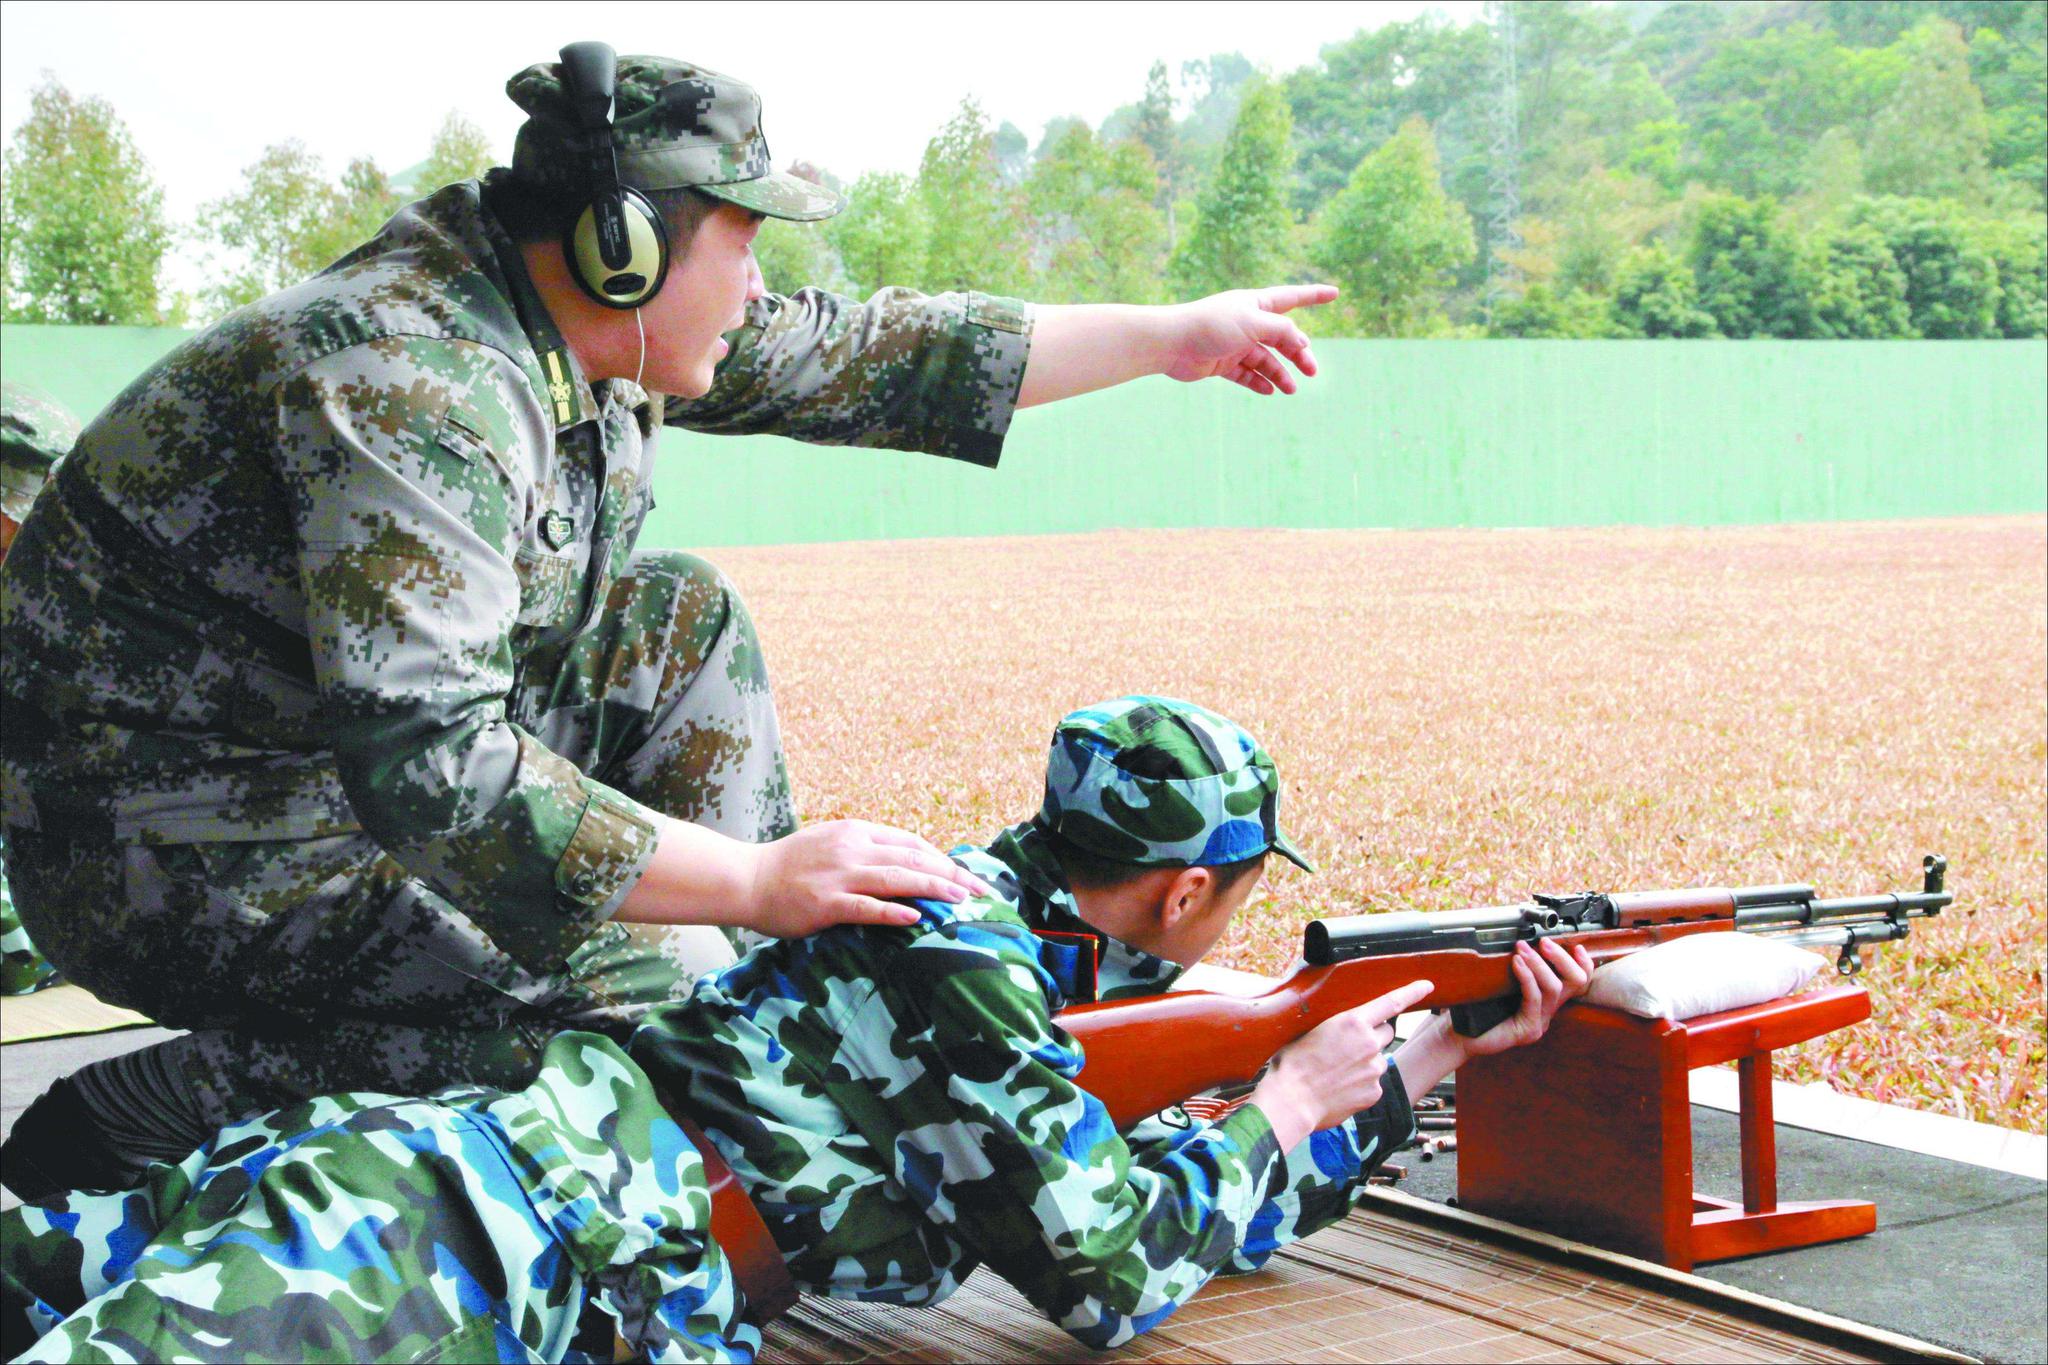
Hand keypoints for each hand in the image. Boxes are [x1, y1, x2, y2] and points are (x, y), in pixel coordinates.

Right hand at [740, 820, 994, 937]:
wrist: (747, 879)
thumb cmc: (790, 867)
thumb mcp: (831, 844)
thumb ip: (865, 850)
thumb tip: (903, 864)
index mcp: (857, 831)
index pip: (912, 843)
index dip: (943, 859)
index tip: (966, 876)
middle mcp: (853, 848)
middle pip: (914, 858)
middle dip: (952, 874)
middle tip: (980, 891)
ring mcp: (839, 875)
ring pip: (898, 878)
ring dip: (934, 888)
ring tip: (962, 899)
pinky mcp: (826, 902)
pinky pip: (866, 907)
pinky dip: (893, 910)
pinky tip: (916, 916)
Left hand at [1160, 285, 1339, 394]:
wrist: (1171, 343)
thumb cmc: (1210, 326)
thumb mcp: (1253, 324)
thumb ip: (1281, 331)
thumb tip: (1301, 342)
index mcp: (1255, 304)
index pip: (1292, 297)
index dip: (1314, 295)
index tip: (1335, 293)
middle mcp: (1247, 322)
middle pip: (1282, 338)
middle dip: (1299, 354)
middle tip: (1312, 371)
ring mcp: (1235, 344)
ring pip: (1266, 360)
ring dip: (1280, 374)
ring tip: (1290, 390)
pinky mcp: (1221, 364)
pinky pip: (1246, 374)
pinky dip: (1258, 382)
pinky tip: (1269, 391)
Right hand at [1252, 978, 1434, 1150]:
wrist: (1292, 1101)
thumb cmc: (1293, 1064)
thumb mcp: (1310, 1032)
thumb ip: (1335, 1027)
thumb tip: (1340, 1030)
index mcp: (1352, 1021)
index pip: (1391, 1002)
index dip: (1412, 992)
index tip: (1427, 985)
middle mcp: (1369, 1043)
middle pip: (1385, 1032)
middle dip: (1372, 1036)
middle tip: (1348, 1048)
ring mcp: (1374, 1069)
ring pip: (1378, 1059)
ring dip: (1365, 1062)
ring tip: (1338, 1072)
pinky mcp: (1375, 1091)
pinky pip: (1373, 1082)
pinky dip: (1361, 1083)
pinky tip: (1341, 1088)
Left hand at [1460, 938, 1595, 1057]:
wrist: (1460, 1035)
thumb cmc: (1478, 1006)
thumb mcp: (1503, 982)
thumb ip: (1519, 968)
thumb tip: (1524, 938)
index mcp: (1546, 1001)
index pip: (1578, 982)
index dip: (1584, 964)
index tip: (1578, 946)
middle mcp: (1547, 1012)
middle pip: (1575, 982)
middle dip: (1562, 958)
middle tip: (1544, 942)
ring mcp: (1539, 1023)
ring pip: (1554, 988)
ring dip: (1539, 963)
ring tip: (1523, 949)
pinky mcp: (1528, 1029)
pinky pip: (1534, 998)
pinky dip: (1527, 977)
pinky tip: (1516, 963)